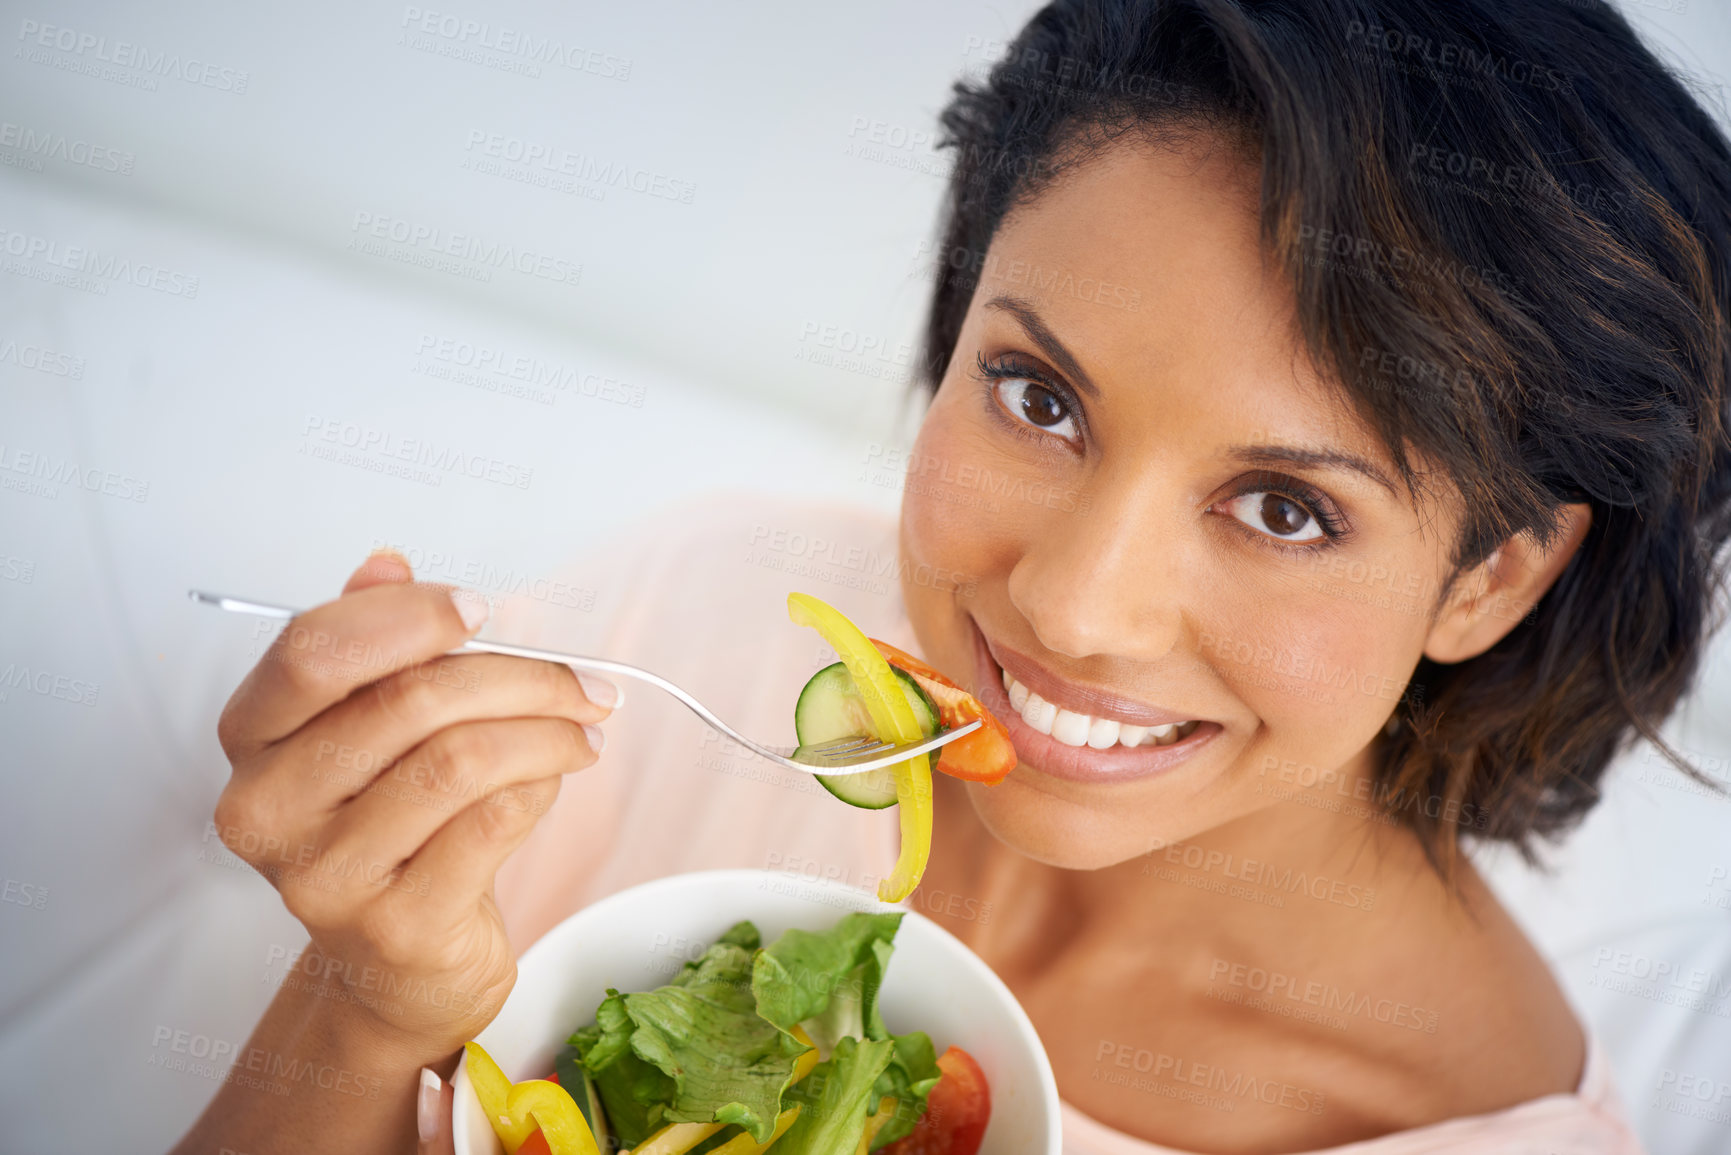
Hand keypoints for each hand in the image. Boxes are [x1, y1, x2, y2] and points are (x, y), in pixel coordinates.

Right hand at [211, 550, 616, 1053]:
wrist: (401, 964)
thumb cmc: (393, 828)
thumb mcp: (372, 728)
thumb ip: (373, 644)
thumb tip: (387, 563)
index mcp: (252, 739)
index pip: (314, 650)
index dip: (408, 617)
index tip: (481, 609)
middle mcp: (267, 809)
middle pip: (406, 702)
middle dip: (517, 676)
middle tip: (583, 681)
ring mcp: (323, 876)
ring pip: (459, 761)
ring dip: (545, 731)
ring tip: (585, 728)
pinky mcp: (392, 925)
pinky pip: (491, 824)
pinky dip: (541, 786)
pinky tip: (557, 777)